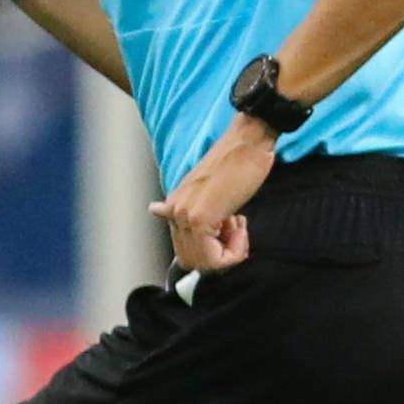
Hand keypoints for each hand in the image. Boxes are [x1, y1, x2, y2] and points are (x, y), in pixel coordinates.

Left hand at [153, 118, 274, 275]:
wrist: (249, 141)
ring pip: (203, 263)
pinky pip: (214, 258)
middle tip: (237, 230)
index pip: (186, 251)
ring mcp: (185, 215)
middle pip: (192, 260)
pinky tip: (241, 228)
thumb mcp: (210, 188)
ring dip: (228, 253)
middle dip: (220, 254)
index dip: (214, 249)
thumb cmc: (238, 161)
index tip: (232, 229)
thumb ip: (187, 207)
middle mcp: (175, 210)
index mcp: (175, 204)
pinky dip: (233, 252)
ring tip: (239, 226)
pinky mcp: (200, 218)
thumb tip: (154, 209)